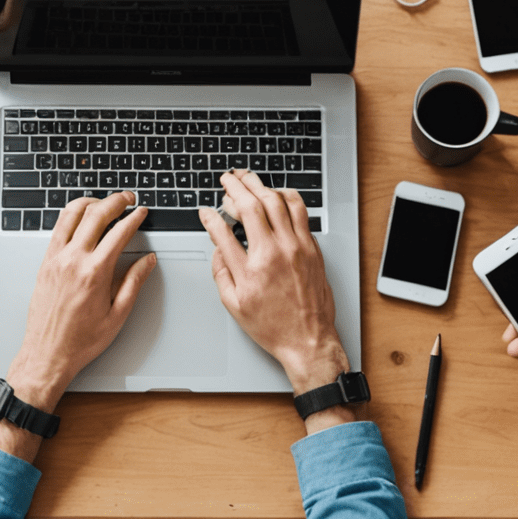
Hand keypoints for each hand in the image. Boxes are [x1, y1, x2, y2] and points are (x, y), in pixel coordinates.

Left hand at [5, 191, 155, 409]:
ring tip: (105, 202)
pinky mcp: (45, 262)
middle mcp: (73, 260)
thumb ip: (134, 282)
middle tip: (128, 199)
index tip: (142, 213)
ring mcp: (56, 259)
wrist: (47, 354)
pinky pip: (58, 228)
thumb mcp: (117, 315)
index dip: (135, 218)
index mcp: (94, 273)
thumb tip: (147, 261)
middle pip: (97, 214)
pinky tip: (81, 217)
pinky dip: (72, 215)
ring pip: (73, 214)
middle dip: (116, 201)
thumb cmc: (80, 341)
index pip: (119, 232)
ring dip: (92, 201)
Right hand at [199, 170, 346, 396]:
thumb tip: (218, 249)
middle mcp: (274, 253)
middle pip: (252, 205)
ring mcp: (296, 247)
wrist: (309, 340)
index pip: (223, 231)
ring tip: (248, 178)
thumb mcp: (235, 306)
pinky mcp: (311, 247)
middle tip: (227, 179)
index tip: (206, 211)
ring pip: (277, 201)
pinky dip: (286, 196)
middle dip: (235, 186)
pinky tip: (277, 194)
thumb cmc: (274, 327)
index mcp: (250, 270)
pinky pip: (300, 211)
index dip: (210, 216)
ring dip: (260, 185)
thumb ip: (221, 273)